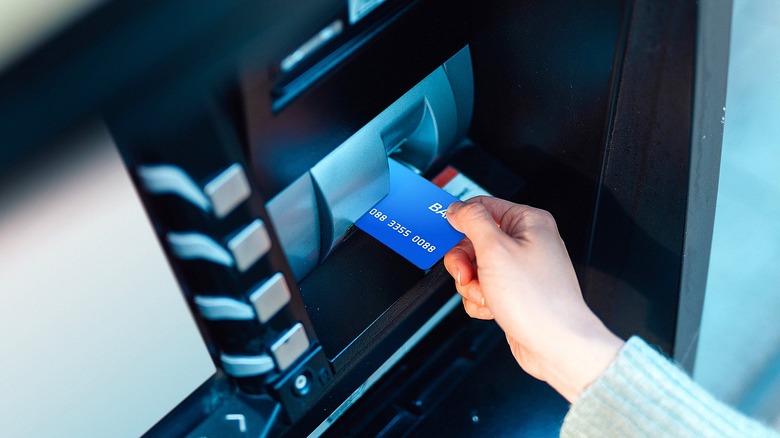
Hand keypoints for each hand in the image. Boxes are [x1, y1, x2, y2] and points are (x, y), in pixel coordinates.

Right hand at [444, 197, 623, 401]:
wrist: (554, 344)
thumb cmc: (538, 300)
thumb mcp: (495, 249)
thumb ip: (472, 221)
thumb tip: (457, 208)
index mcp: (528, 222)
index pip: (483, 207)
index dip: (461, 221)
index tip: (446, 235)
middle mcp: (526, 242)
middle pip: (474, 240)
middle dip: (465, 262)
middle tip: (468, 274)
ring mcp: (520, 269)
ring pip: (475, 267)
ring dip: (472, 285)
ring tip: (486, 296)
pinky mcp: (514, 292)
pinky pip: (483, 288)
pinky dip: (480, 300)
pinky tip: (492, 308)